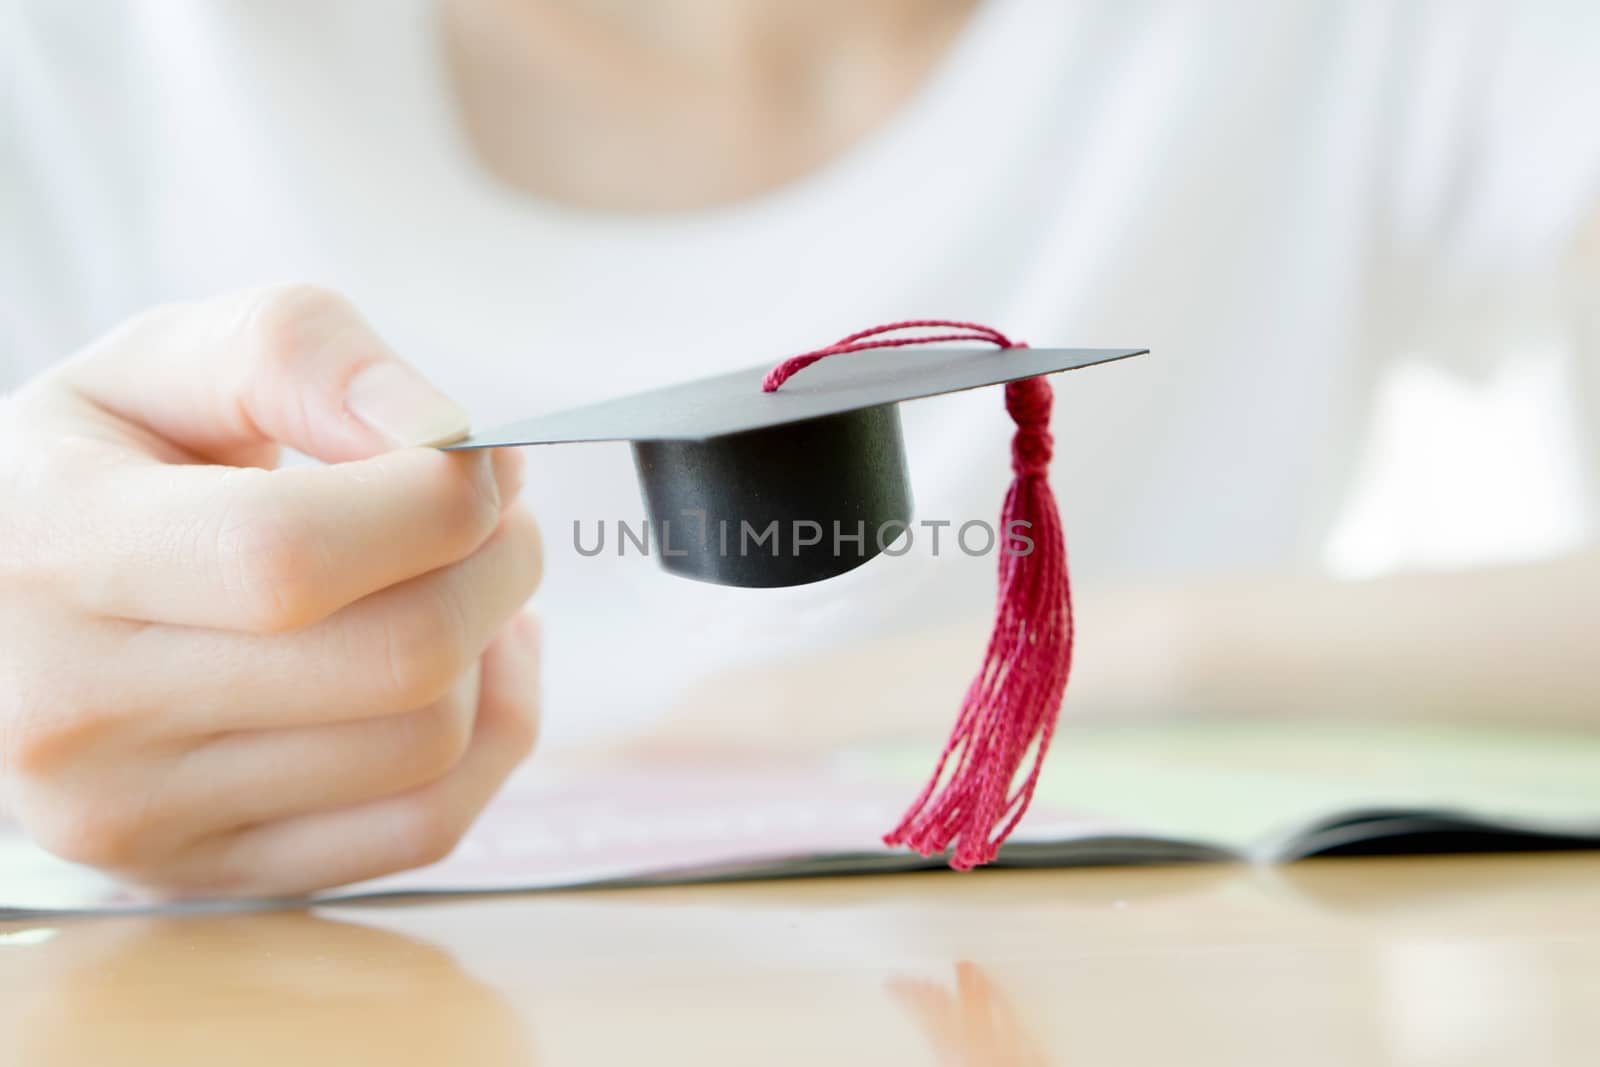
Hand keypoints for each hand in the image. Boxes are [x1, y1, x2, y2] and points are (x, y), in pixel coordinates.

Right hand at [0, 285, 542, 896]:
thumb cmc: (98, 472)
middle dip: (497, 563)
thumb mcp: (163, 364)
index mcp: (60, 554)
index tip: (478, 459)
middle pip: (397, 658)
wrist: (5, 611)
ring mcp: (144, 818)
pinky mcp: (210, 874)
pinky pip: (426, 825)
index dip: (437, 498)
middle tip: (498, 513)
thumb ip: (301, 354)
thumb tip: (447, 435)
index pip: (291, 555)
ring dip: (496, 646)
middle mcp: (82, 714)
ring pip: (431, 746)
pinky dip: (489, 735)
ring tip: (465, 578)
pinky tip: (470, 665)